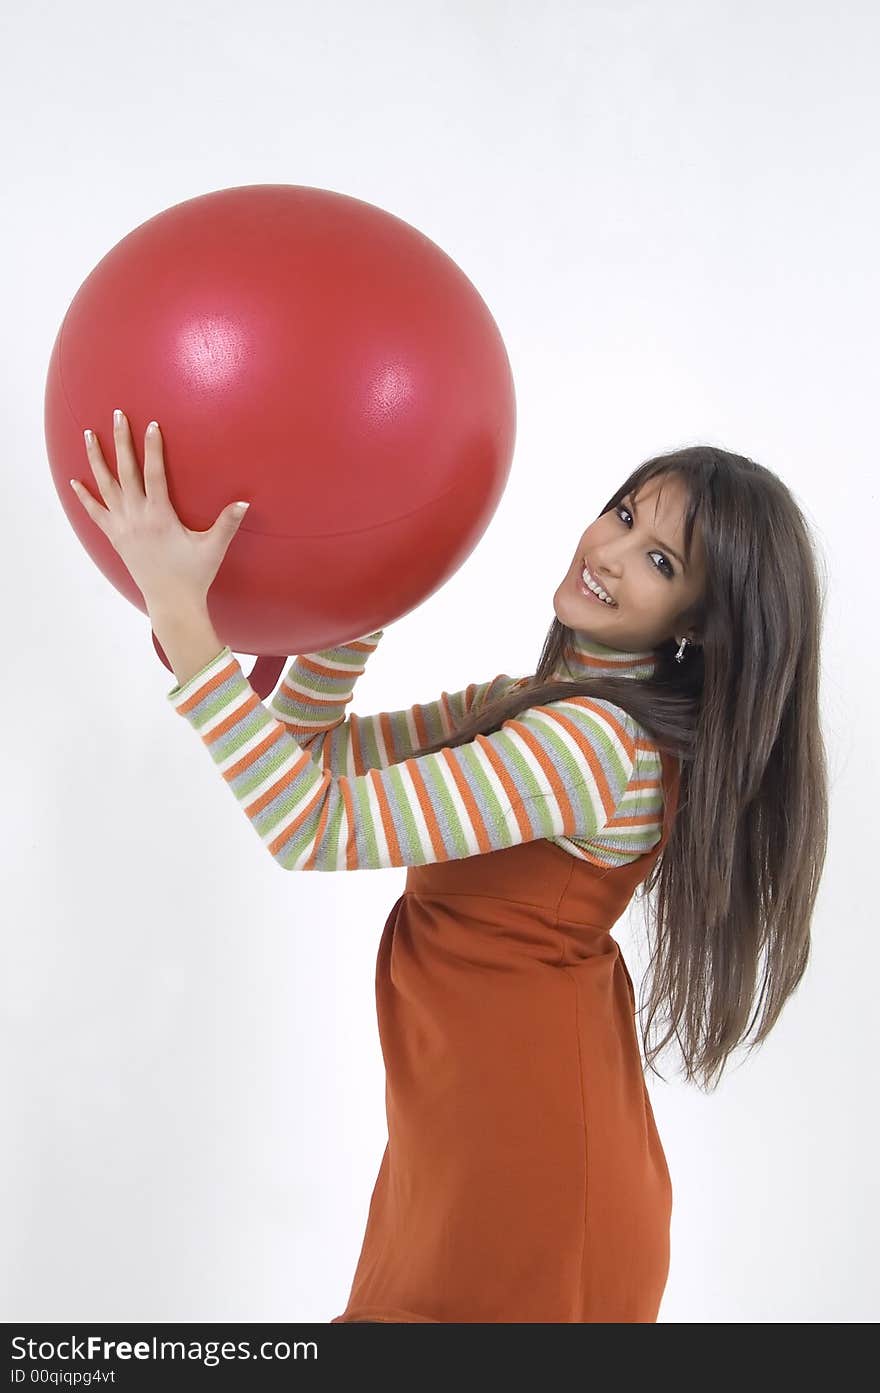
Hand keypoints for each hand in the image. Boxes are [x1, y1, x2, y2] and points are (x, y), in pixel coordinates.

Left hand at [70, 409, 249, 608]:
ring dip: (96, 459)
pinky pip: (95, 512)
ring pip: (105, 486)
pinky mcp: (115, 537)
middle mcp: (136, 518)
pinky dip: (84, 496)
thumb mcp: (213, 548)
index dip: (152, 448)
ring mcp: (122, 527)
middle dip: (120, 441)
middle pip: (125, 471)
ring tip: (88, 434)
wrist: (171, 602)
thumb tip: (244, 503)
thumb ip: (227, 523)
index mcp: (159, 517)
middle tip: (117, 415)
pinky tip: (74, 481)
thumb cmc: (194, 575)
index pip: (153, 474)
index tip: (151, 425)